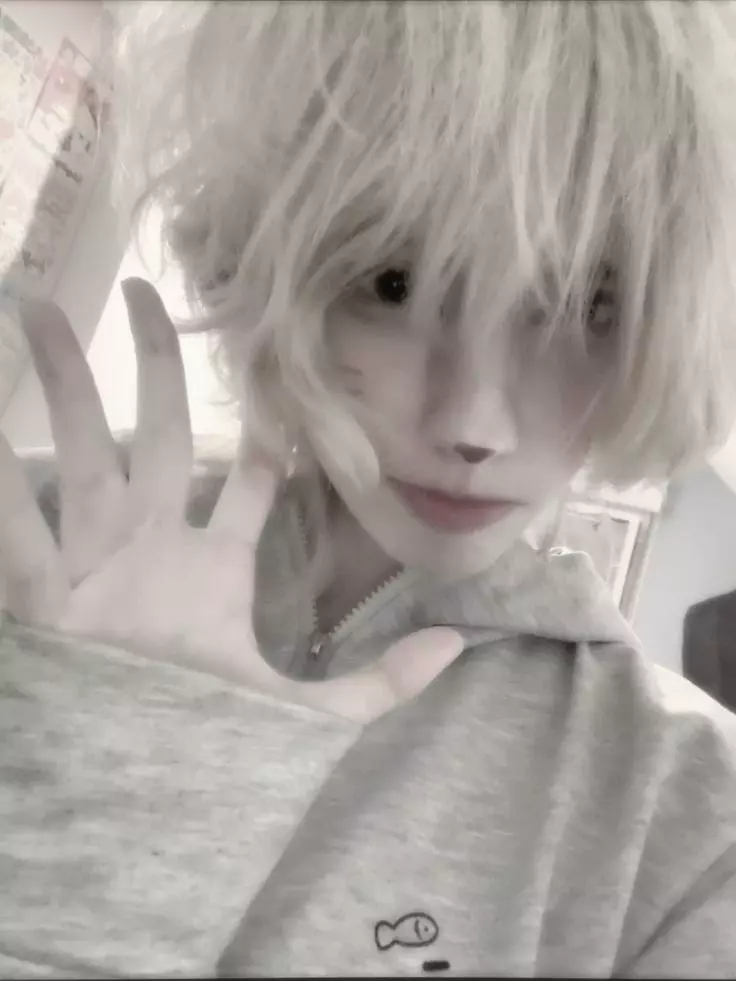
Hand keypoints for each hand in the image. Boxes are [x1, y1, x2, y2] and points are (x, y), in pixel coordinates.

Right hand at [0, 279, 463, 722]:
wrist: (133, 794)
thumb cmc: (205, 745)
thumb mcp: (302, 715)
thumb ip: (380, 685)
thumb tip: (455, 644)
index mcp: (211, 567)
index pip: (248, 483)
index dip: (267, 435)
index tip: (280, 378)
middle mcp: (149, 544)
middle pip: (154, 433)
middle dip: (151, 364)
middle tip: (142, 291)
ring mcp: (91, 558)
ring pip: (79, 446)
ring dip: (60, 377)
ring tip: (38, 303)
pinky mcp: (41, 592)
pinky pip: (12, 519)